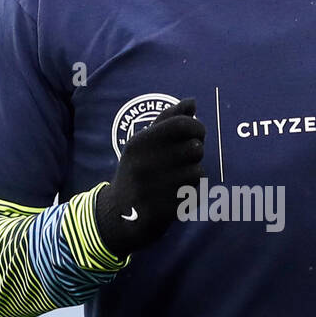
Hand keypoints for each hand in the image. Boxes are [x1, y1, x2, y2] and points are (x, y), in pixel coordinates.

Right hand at [94, 97, 205, 255]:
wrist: (117, 214)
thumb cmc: (136, 171)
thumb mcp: (143, 143)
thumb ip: (168, 120)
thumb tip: (192, 102)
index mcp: (139, 143)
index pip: (182, 125)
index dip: (197, 127)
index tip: (197, 134)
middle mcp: (145, 164)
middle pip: (195, 148)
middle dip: (195, 153)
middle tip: (186, 159)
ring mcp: (154, 188)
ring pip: (198, 172)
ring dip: (194, 175)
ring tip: (179, 178)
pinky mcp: (164, 209)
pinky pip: (195, 193)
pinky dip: (192, 193)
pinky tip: (178, 194)